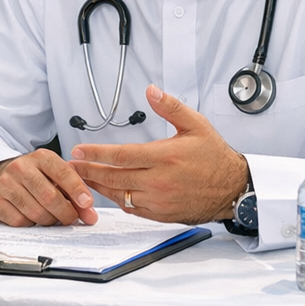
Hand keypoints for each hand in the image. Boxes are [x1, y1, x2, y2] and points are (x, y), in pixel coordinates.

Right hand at [0, 149, 98, 226]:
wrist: (1, 175)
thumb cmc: (34, 176)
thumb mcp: (54, 175)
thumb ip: (73, 191)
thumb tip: (89, 214)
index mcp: (41, 157)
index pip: (63, 173)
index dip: (77, 190)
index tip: (88, 205)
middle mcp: (21, 167)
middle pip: (49, 196)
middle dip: (66, 213)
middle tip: (73, 219)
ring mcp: (6, 183)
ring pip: (35, 212)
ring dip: (49, 221)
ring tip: (53, 218)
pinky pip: (19, 221)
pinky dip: (30, 224)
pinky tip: (33, 218)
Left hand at [69, 85, 248, 224]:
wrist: (233, 189)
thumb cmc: (214, 156)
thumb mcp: (195, 123)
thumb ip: (170, 107)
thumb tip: (151, 91)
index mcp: (164, 157)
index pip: (121, 156)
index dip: (97, 154)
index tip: (79, 151)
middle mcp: (159, 181)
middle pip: (114, 177)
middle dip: (89, 171)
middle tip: (71, 166)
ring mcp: (159, 201)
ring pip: (120, 195)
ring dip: (98, 187)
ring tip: (82, 178)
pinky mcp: (161, 214)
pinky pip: (132, 209)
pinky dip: (117, 200)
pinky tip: (108, 192)